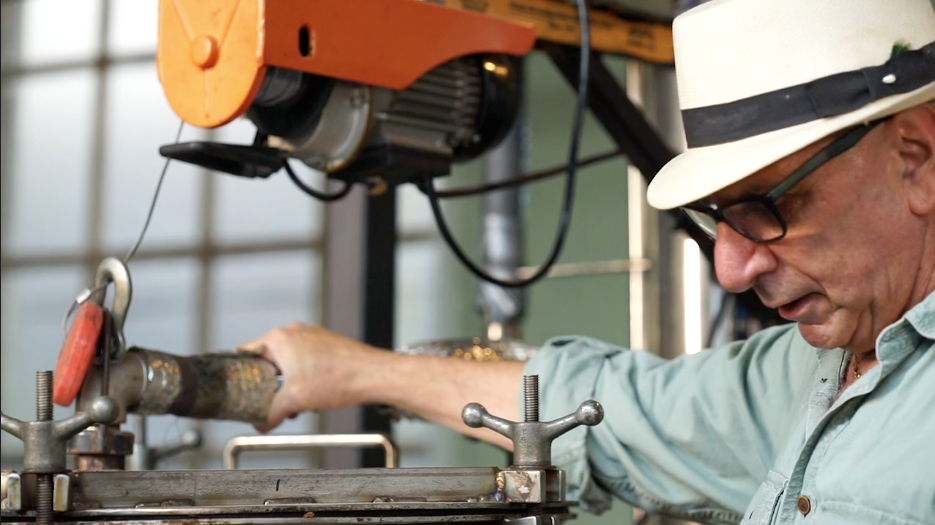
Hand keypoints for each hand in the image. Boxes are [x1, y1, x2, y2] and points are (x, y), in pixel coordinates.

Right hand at [237, 322, 380, 431]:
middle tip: (272, 404)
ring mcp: (311, 336)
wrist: (372, 375)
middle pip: (269, 360)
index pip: (246, 352)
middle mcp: (294, 332)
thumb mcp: (295, 400)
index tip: (242, 389)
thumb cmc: (339, 378)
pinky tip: (313, 395)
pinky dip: (304, 378)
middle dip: (270, 385)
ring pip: (289, 363)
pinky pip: (305, 361)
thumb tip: (262, 422)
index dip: (242, 374)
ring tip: (297, 404)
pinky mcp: (326, 344)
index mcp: (279, 338)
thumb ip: (271, 413)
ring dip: (289, 384)